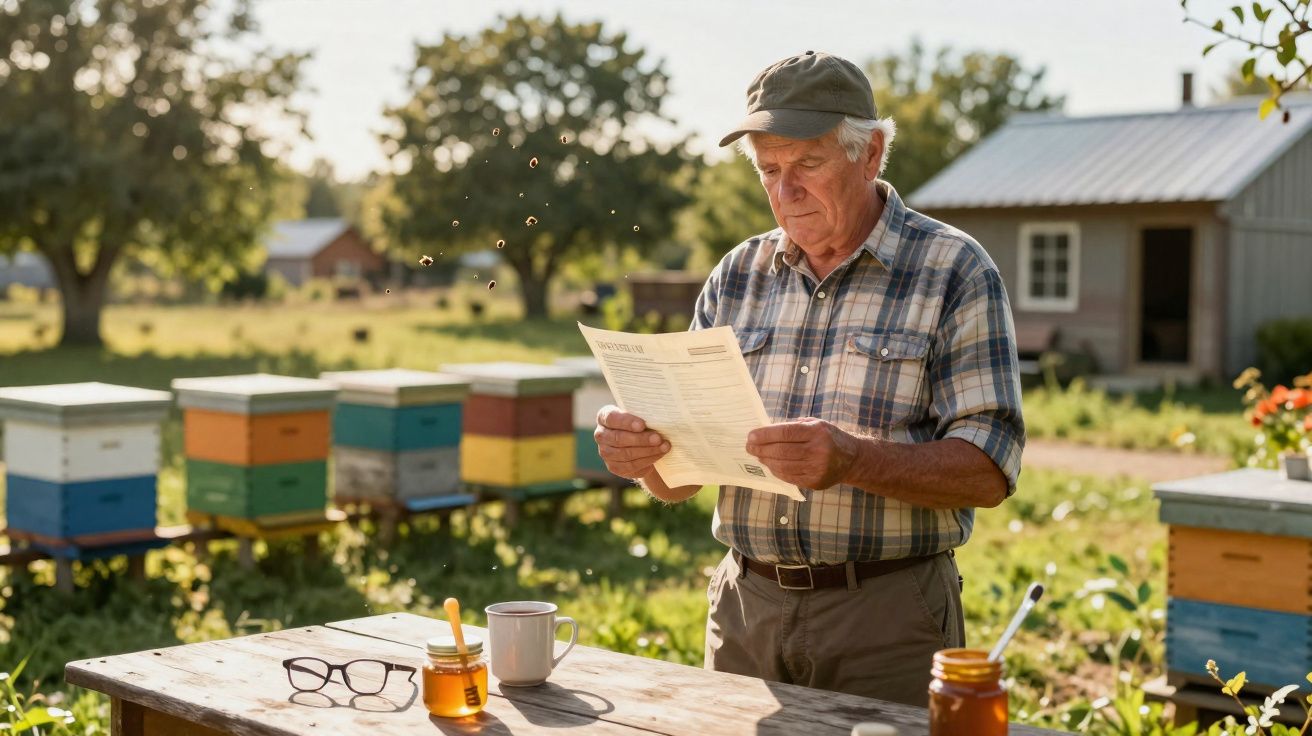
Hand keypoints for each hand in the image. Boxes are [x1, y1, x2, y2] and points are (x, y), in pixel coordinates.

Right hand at [594, 405, 670, 479]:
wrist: (639, 444)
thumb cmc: (640, 424)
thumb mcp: (640, 416)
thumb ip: (643, 416)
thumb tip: (658, 420)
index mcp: (604, 417)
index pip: (612, 418)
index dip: (627, 422)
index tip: (642, 425)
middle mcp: (601, 435)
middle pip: (619, 438)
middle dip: (641, 439)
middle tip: (658, 438)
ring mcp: (605, 453)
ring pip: (626, 453)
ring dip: (647, 450)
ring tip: (664, 446)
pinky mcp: (613, 467)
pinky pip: (631, 465)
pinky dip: (647, 460)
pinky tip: (659, 454)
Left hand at [746, 418, 860, 489]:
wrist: (852, 459)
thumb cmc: (829, 437)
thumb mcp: (815, 424)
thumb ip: (793, 427)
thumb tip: (765, 433)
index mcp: (817, 432)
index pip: (785, 432)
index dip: (765, 435)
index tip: (751, 436)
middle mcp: (818, 450)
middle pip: (781, 451)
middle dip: (761, 449)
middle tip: (749, 446)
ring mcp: (817, 469)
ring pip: (783, 466)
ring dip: (766, 460)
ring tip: (758, 455)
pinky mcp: (815, 482)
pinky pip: (789, 477)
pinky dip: (776, 471)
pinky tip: (770, 465)